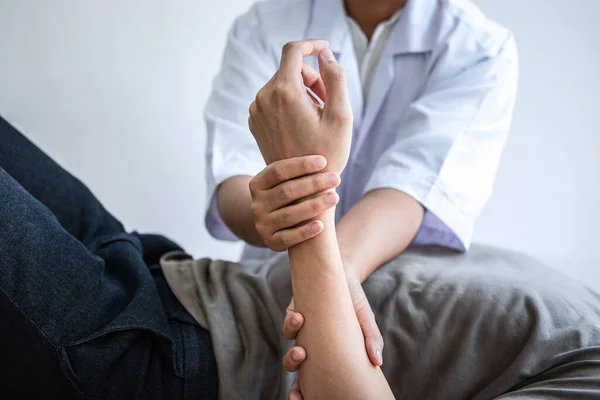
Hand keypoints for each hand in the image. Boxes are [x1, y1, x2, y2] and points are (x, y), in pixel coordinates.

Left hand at [248, 40, 352, 174]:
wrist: (301, 189)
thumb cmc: (326, 154)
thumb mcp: (341, 115)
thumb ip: (335, 77)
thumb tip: (325, 55)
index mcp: (284, 92)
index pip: (293, 50)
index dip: (312, 44)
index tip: (326, 49)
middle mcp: (263, 97)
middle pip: (290, 69)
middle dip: (312, 78)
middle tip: (328, 100)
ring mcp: (256, 111)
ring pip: (281, 84)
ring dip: (302, 92)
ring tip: (317, 116)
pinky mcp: (255, 121)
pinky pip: (273, 100)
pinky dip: (289, 103)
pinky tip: (302, 124)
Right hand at [249, 155, 340, 250]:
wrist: (276, 223)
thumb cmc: (291, 193)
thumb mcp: (287, 179)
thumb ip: (298, 167)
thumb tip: (325, 138)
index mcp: (257, 183)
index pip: (278, 170)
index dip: (301, 165)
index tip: (324, 161)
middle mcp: (256, 203)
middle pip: (286, 192)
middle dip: (314, 184)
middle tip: (336, 178)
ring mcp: (262, 224)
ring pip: (289, 215)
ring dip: (314, 206)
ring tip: (335, 197)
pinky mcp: (270, 241)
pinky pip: (288, 238)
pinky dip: (305, 231)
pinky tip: (321, 225)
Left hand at [282, 274, 383, 398]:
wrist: (343, 275)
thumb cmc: (355, 304)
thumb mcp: (366, 320)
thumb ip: (371, 339)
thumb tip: (377, 361)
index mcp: (326, 355)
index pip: (312, 381)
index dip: (303, 394)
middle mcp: (310, 346)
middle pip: (296, 372)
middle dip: (295, 384)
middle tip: (298, 389)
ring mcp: (300, 331)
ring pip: (288, 350)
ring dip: (292, 356)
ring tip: (301, 351)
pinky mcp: (293, 312)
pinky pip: (288, 323)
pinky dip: (292, 323)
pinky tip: (301, 318)